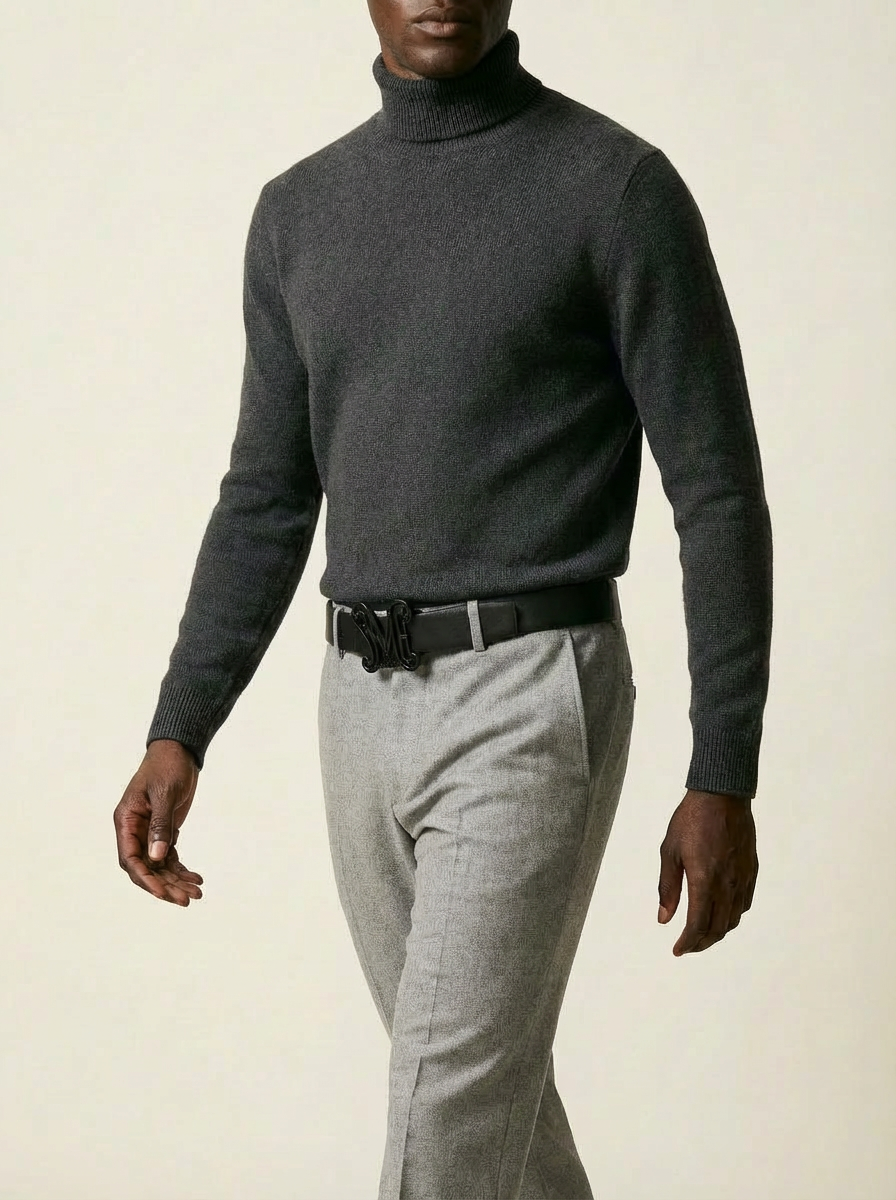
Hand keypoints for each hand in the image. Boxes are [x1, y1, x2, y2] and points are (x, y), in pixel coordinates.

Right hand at [113, 739, 203, 905]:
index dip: (145, 879)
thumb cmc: (167, 767)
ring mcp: (149, 833)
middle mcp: (134, 831)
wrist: (179, 751)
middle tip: (186, 900)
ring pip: (159, 866)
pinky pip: (170, 857)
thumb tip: (156, 858)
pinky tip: (197, 879)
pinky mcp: (164, 831)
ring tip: (197, 894)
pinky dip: (182, 869)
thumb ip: (160, 825)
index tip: (162, 893)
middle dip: (165, 886)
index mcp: (126, 821)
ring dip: (176, 881)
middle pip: (146, 868)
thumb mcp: (164, 795)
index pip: (130, 859)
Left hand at [657, 789, 757, 954]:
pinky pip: (744, 903)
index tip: (678, 950)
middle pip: (717, 928)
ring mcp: (742, 878)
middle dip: (701, 943)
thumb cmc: (691, 820)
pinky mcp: (751, 870)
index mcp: (704, 880)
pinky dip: (731, 915)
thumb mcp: (670, 852)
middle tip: (687, 946)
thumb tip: (664, 918)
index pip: (698, 925)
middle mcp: (727, 884)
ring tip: (702, 933)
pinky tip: (720, 912)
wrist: (722, 796)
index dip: (688, 943)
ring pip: (733, 919)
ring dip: (717, 932)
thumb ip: (667, 888)